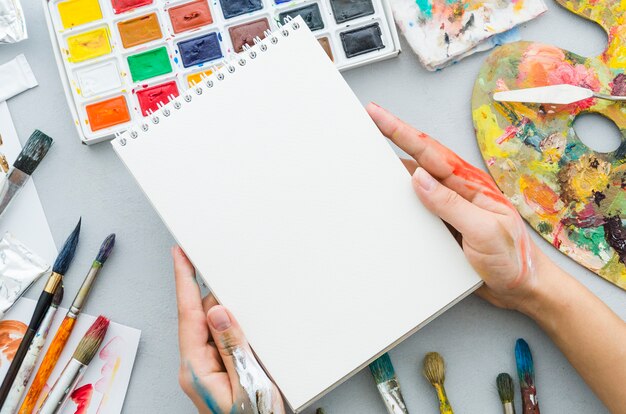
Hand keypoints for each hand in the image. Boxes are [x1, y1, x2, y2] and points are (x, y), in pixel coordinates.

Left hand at [172, 246, 284, 413]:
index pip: (187, 314)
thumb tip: (217, 311)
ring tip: (247, 313)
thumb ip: (232, 346)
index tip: (180, 254)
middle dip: (215, 296)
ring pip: (214, 328)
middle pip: (202, 317)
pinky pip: (222, 340)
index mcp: (196, 368)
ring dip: (229, 315)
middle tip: (227, 273)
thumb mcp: (248, 383)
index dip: (183, 280)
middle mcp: (196, 366)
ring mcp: (206, 369)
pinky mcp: (218, 371)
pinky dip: (234, 329)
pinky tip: (248, 329)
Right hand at [366, 103, 550, 311]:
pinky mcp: (443, 224)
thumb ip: (451, 204)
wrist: (522, 287)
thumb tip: (419, 178)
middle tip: (371, 119)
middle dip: (394, 136)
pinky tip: (389, 196)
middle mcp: (458, 191)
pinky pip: (416, 205)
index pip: (429, 153)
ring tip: (372, 153)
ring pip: (416, 180)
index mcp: (470, 185)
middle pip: (420, 158)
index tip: (379, 114)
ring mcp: (450, 207)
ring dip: (394, 166)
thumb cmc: (512, 259)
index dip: (401, 131)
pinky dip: (400, 196)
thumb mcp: (484, 230)